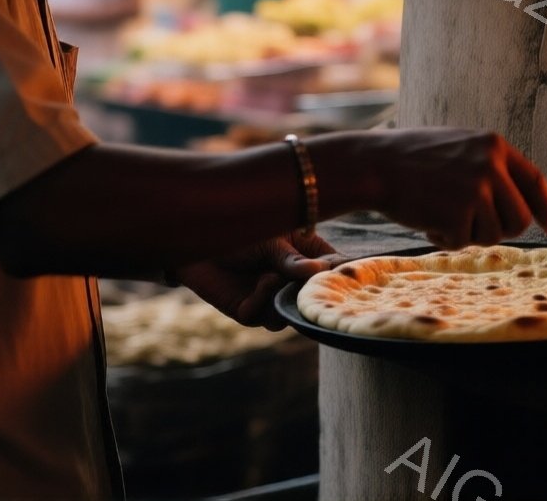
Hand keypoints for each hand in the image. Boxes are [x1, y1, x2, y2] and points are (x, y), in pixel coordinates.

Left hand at [170, 228, 344, 329]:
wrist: (195, 237)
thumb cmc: (238, 230)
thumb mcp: (272, 240)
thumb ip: (292, 258)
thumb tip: (320, 270)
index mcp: (306, 258)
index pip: (333, 272)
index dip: (342, 277)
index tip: (350, 276)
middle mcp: (291, 283)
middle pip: (313, 301)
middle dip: (314, 296)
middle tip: (315, 285)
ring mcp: (270, 299)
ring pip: (289, 316)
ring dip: (287, 299)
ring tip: (279, 276)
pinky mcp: (246, 311)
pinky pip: (262, 316)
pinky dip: (265, 299)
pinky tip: (265, 280)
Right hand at [355, 127, 546, 248]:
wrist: (375, 165)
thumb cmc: (414, 159)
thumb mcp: (460, 149)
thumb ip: (491, 169)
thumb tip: (523, 206)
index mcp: (494, 145)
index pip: (535, 181)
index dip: (546, 207)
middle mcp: (490, 165)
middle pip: (520, 218)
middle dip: (502, 230)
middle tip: (474, 226)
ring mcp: (475, 190)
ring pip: (493, 234)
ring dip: (469, 233)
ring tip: (442, 214)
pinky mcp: (457, 214)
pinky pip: (463, 242)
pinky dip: (445, 238)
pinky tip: (427, 219)